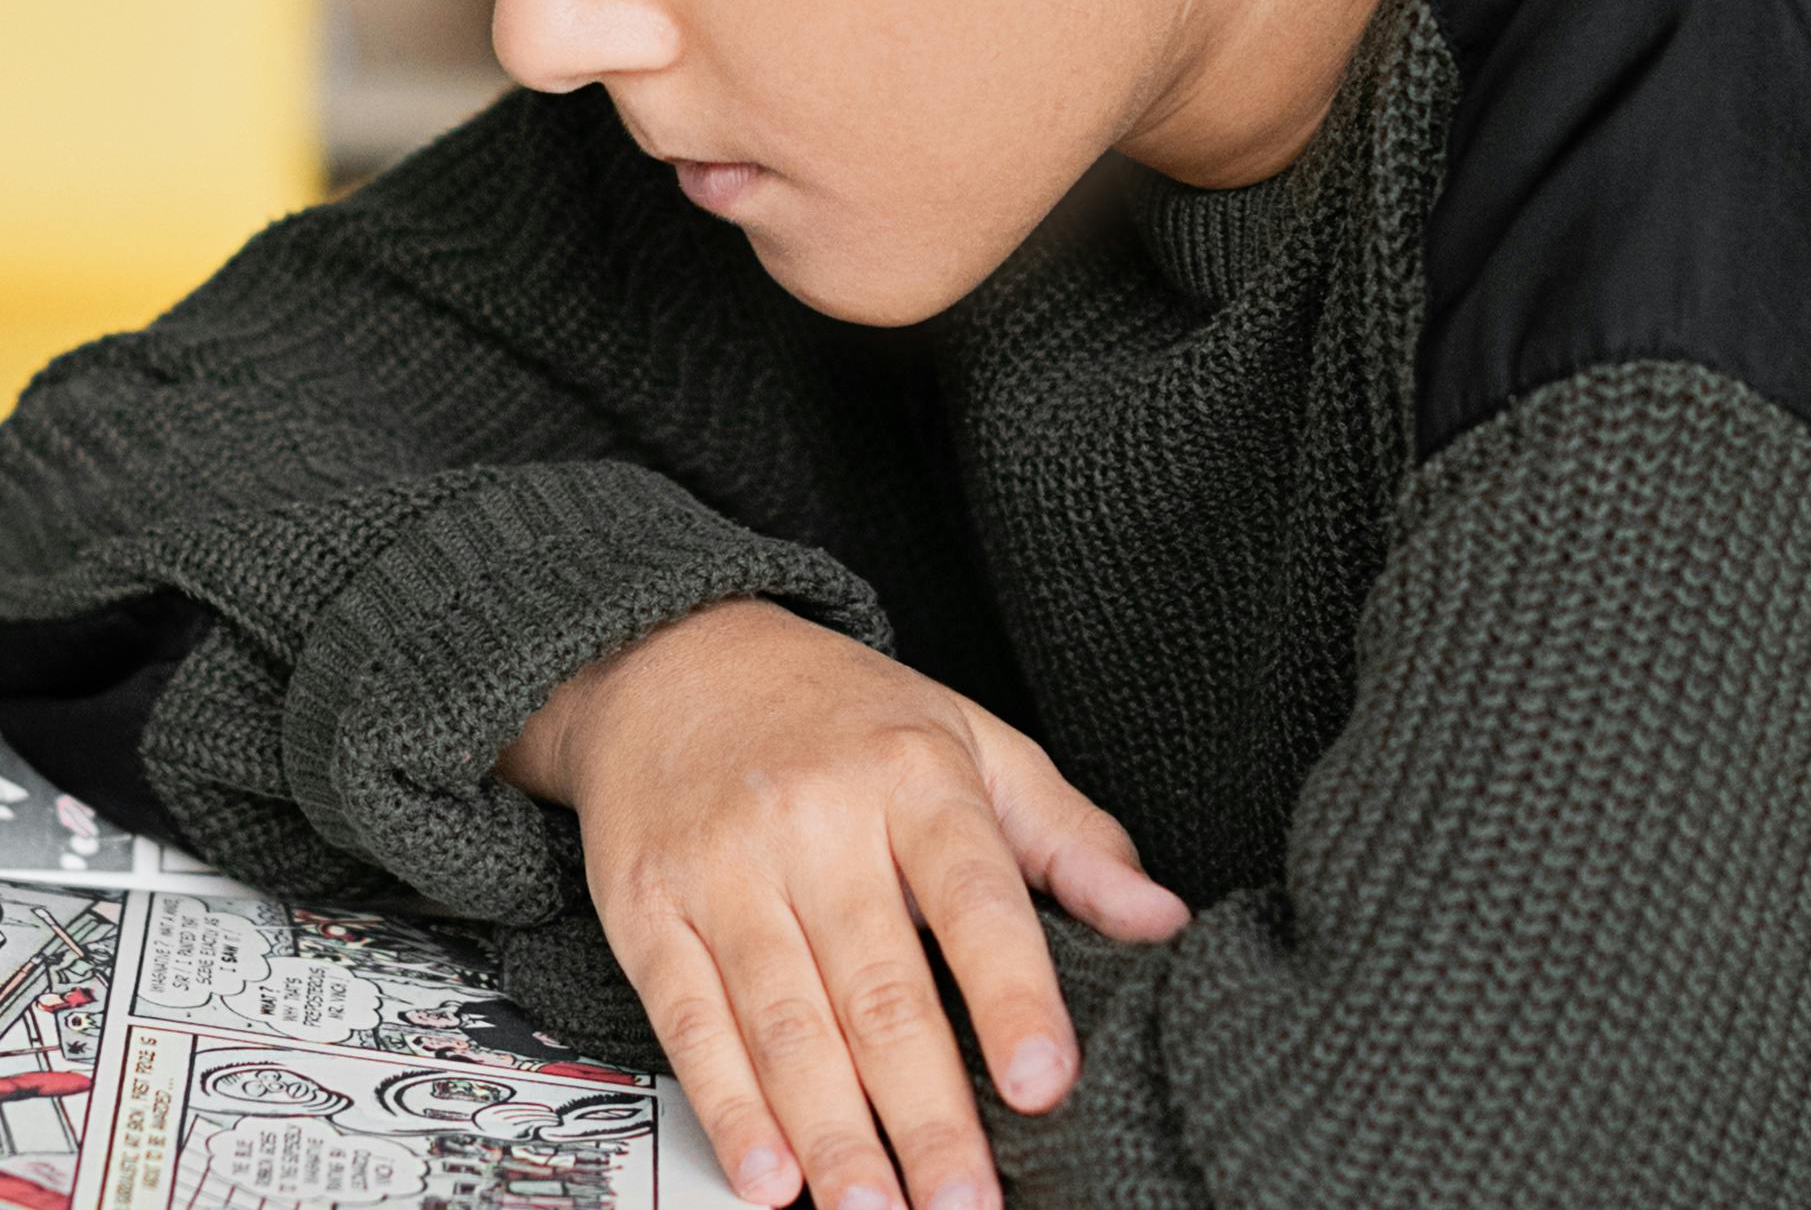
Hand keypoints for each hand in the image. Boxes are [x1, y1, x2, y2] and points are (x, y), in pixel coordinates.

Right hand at [500, 600, 1188, 1209]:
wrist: (669, 656)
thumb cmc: (837, 713)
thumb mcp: (967, 738)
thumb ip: (1067, 836)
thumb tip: (1161, 919)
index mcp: (911, 776)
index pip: (974, 899)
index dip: (1012, 997)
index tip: (1043, 1082)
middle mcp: (815, 822)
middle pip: (879, 988)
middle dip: (926, 1112)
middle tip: (964, 1204)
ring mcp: (724, 869)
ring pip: (787, 1022)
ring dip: (833, 1133)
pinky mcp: (649, 910)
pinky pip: (691, 1021)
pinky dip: (730, 1107)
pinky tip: (767, 1173)